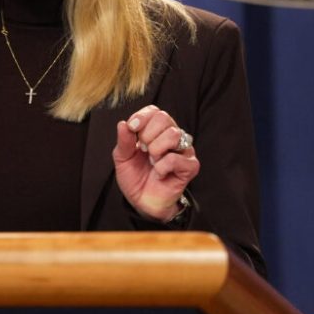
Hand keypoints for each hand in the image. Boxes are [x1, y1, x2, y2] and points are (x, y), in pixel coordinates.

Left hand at [112, 105, 198, 222]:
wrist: (142, 202)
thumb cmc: (135, 177)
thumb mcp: (122, 158)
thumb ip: (124, 140)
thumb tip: (123, 123)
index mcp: (156, 130)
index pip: (155, 111)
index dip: (142, 117)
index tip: (132, 129)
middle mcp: (172, 137)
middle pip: (164, 118)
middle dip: (147, 134)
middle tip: (143, 149)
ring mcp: (183, 150)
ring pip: (173, 135)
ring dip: (156, 149)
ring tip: (152, 161)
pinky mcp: (190, 166)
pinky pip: (176, 158)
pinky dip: (162, 166)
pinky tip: (159, 173)